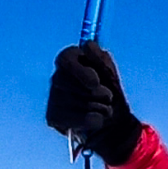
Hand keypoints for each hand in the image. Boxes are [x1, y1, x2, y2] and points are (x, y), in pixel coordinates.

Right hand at [45, 41, 142, 165]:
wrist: (114, 123)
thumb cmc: (111, 92)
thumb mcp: (110, 72)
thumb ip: (100, 58)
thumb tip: (88, 45)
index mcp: (69, 59)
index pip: (65, 60)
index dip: (81, 72)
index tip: (96, 82)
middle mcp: (56, 77)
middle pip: (73, 83)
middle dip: (98, 93)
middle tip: (107, 96)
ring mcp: (53, 97)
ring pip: (80, 102)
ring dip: (100, 107)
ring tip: (103, 107)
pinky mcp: (53, 116)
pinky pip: (80, 119)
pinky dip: (95, 120)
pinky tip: (96, 120)